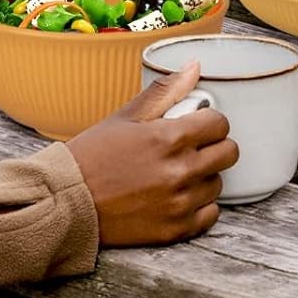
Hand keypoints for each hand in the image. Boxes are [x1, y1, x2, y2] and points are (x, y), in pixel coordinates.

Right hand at [66, 64, 236, 245]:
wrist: (69, 199)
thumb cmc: (93, 154)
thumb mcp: (126, 116)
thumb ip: (165, 91)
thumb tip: (194, 67)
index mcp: (168, 137)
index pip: (220, 124)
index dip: (210, 121)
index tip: (198, 124)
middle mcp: (180, 171)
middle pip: (228, 154)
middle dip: (214, 145)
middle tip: (192, 147)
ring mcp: (180, 202)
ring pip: (218, 184)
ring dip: (204, 176)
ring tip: (176, 172)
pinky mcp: (176, 229)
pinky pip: (211, 215)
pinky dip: (199, 205)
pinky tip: (177, 195)